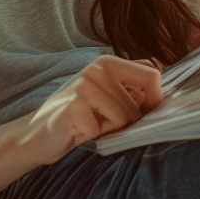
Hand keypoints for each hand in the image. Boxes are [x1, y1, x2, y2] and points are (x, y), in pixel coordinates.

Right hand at [19, 55, 162, 165]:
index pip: (153, 76)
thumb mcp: (107, 95)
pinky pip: (108, 128)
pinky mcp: (77, 105)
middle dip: (129, 120)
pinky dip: (97, 136)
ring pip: (127, 117)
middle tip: (102, 120)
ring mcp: (86, 85)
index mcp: (108, 62)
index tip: (140, 113)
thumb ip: (132, 84)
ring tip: (90, 125)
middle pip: (143, 102)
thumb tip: (161, 77)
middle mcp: (97, 68)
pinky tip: (80, 131)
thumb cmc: (78, 117)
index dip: (154, 100)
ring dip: (111, 129)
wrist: (38, 134)